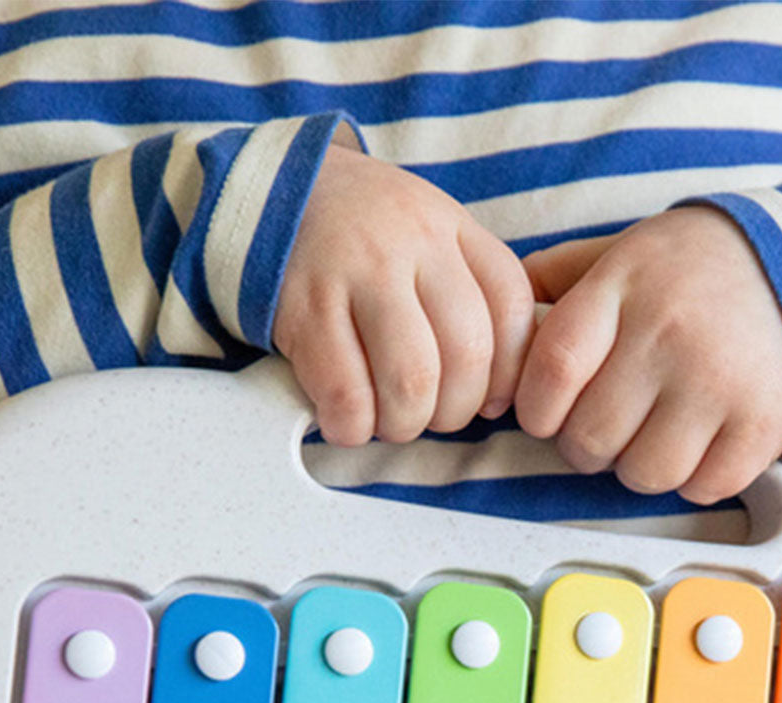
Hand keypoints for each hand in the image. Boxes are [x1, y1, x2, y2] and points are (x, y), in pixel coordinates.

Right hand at [274, 143, 534, 445]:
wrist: (270, 196)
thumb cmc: (361, 237)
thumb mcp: (428, 235)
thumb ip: (470, 292)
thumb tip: (501, 390)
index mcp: (450, 226)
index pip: (511, 306)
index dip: (510, 371)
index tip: (491, 400)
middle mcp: (410, 242)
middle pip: (467, 353)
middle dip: (456, 411)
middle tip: (433, 417)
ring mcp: (356, 272)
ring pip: (412, 379)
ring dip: (407, 423)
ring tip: (392, 422)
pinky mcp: (304, 308)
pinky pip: (346, 392)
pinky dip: (354, 425)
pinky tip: (349, 420)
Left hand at [513, 207, 781, 503]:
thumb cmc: (691, 272)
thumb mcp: (623, 254)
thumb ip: (559, 279)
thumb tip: (499, 320)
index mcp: (624, 286)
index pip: (551, 370)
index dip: (537, 410)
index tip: (546, 413)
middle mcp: (670, 332)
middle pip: (591, 437)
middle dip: (585, 446)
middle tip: (604, 426)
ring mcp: (721, 379)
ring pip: (644, 474)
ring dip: (639, 467)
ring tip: (653, 434)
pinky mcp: (765, 421)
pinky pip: (703, 487)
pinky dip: (695, 478)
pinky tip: (700, 442)